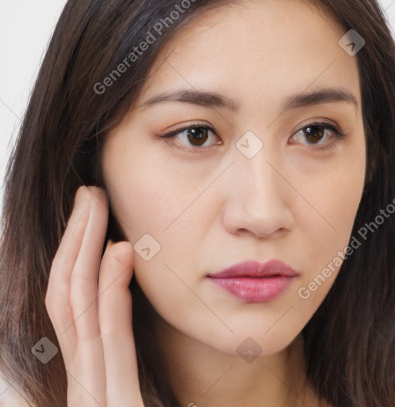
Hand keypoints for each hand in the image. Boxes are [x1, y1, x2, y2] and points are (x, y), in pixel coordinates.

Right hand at [45, 185, 144, 405]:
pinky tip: (118, 252)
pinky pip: (107, 343)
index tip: (92, 217)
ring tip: (95, 202)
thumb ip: (128, 364)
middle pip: (68, 297)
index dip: (76, 255)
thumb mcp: (141, 397)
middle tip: (89, 193)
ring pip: (77, 310)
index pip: (74, 308)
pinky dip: (110, 293)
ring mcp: (94, 401)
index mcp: (94, 382)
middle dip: (75, 239)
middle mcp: (85, 388)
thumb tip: (128, 302)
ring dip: (84, 248)